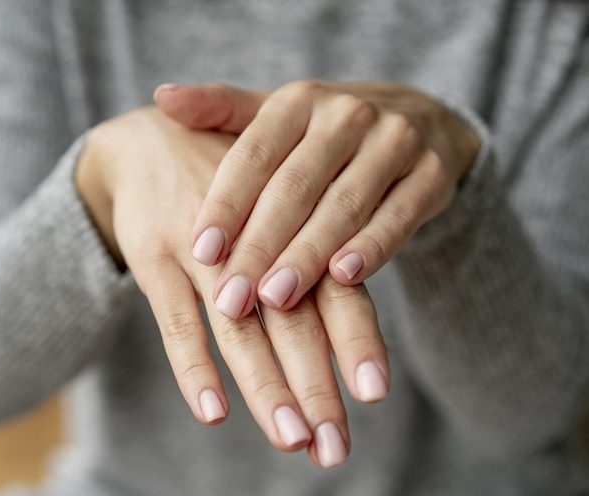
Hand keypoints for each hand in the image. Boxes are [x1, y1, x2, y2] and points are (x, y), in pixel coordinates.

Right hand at [77, 108, 388, 465]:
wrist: (147, 138)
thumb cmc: (227, 189)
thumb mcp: (271, 211)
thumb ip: (305, 265)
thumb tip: (342, 343)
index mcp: (295, 227)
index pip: (335, 292)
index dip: (355, 342)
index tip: (374, 396)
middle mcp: (255, 239)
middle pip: (293, 323)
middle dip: (315, 388)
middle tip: (335, 450)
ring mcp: (201, 250)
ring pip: (238, 329)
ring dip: (266, 387)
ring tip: (292, 441)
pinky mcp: (153, 255)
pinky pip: (173, 320)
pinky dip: (193, 367)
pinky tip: (213, 412)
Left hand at [154, 81, 479, 317]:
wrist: (418, 121)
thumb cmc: (323, 133)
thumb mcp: (275, 116)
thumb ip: (221, 111)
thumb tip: (163, 97)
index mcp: (298, 101)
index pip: (253, 154)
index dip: (225, 204)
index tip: (199, 251)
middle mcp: (346, 114)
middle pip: (294, 188)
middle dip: (259, 246)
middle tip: (231, 297)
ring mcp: (395, 141)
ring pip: (343, 206)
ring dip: (307, 255)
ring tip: (275, 298)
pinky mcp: (432, 174)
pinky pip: (398, 216)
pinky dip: (372, 247)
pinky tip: (344, 277)